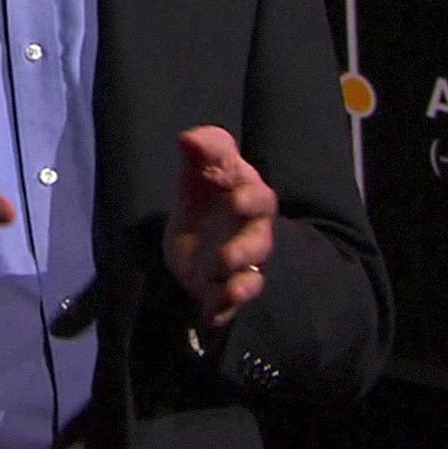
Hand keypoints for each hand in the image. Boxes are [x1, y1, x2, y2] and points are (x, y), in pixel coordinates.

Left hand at [164, 125, 275, 326]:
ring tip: (217, 276)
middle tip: (226, 253)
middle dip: (246, 249)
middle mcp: (251, 234)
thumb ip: (203, 148)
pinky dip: (224, 308)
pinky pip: (231, 304)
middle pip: (260, 244)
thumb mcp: (200, 168)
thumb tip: (187, 138)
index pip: (259, 198)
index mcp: (248, 200)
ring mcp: (239, 266)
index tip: (234, 197)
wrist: (192, 235)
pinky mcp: (223, 290)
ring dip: (236, 281)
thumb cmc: (204, 193)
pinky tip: (211, 310)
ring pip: (250, 278)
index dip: (250, 199)